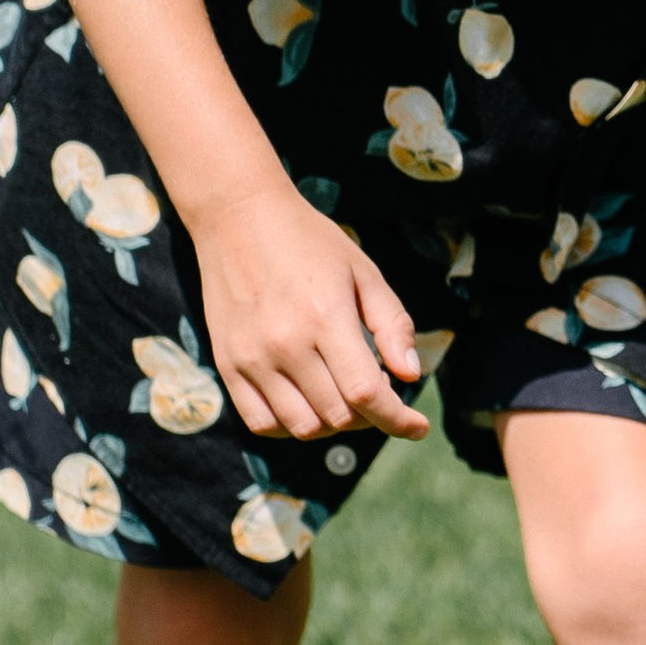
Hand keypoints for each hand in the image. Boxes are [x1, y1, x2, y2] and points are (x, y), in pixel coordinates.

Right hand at [189, 179, 431, 443]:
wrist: (238, 217)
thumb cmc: (310, 241)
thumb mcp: (363, 272)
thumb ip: (392, 325)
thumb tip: (410, 376)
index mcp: (325, 317)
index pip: (366, 393)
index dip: (397, 418)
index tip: (418, 426)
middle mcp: (285, 344)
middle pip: (338, 416)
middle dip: (369, 416)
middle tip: (376, 393)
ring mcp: (251, 358)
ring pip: (302, 427)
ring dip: (333, 426)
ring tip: (342, 397)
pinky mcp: (227, 364)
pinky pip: (261, 422)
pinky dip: (291, 426)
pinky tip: (308, 405)